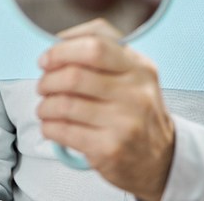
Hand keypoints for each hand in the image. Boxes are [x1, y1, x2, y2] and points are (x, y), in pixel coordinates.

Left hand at [37, 19, 174, 200]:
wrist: (160, 160)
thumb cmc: (135, 109)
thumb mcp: (132, 73)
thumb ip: (102, 51)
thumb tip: (59, 42)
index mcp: (139, 67)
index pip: (95, 45)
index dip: (62, 50)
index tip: (47, 58)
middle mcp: (136, 93)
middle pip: (75, 76)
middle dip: (48, 79)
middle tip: (43, 85)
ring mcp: (125, 122)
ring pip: (65, 105)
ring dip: (45, 105)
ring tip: (44, 107)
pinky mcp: (110, 149)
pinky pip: (65, 132)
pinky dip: (49, 127)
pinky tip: (50, 125)